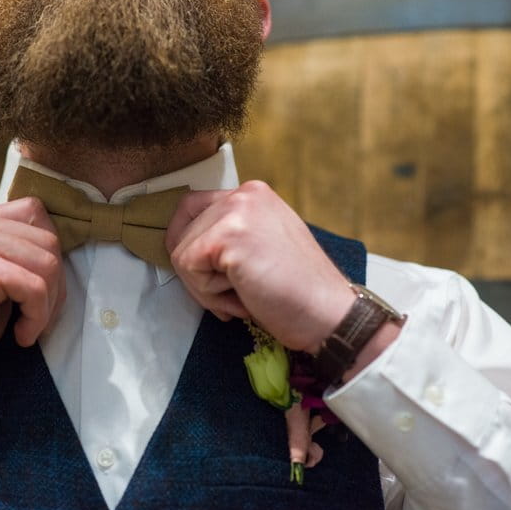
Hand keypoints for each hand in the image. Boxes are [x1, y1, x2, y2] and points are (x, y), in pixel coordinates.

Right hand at [0, 198, 64, 432]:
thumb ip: (11, 257)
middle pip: (48, 238)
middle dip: (55, 283)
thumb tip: (59, 253)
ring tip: (28, 327)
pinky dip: (37, 318)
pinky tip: (20, 336)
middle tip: (39, 316)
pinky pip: (35, 287)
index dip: (51, 250)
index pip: (34, 210)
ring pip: (48, 263)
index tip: (44, 288)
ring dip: (49, 304)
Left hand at [166, 181, 354, 353]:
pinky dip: (208, 294)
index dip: (188, 246)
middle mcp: (244, 194)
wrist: (330, 315)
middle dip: (199, 274)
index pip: (190, 209)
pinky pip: (186, 267)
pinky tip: (243, 296)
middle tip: (235, 293)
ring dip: (205, 287)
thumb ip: (230, 235)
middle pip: (180, 234)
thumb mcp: (262, 246)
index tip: (205, 274)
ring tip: (245, 294)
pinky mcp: (228, 235)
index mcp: (253, 195)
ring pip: (180, 253)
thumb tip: (187, 245)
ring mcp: (236, 211)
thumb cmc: (298, 293)